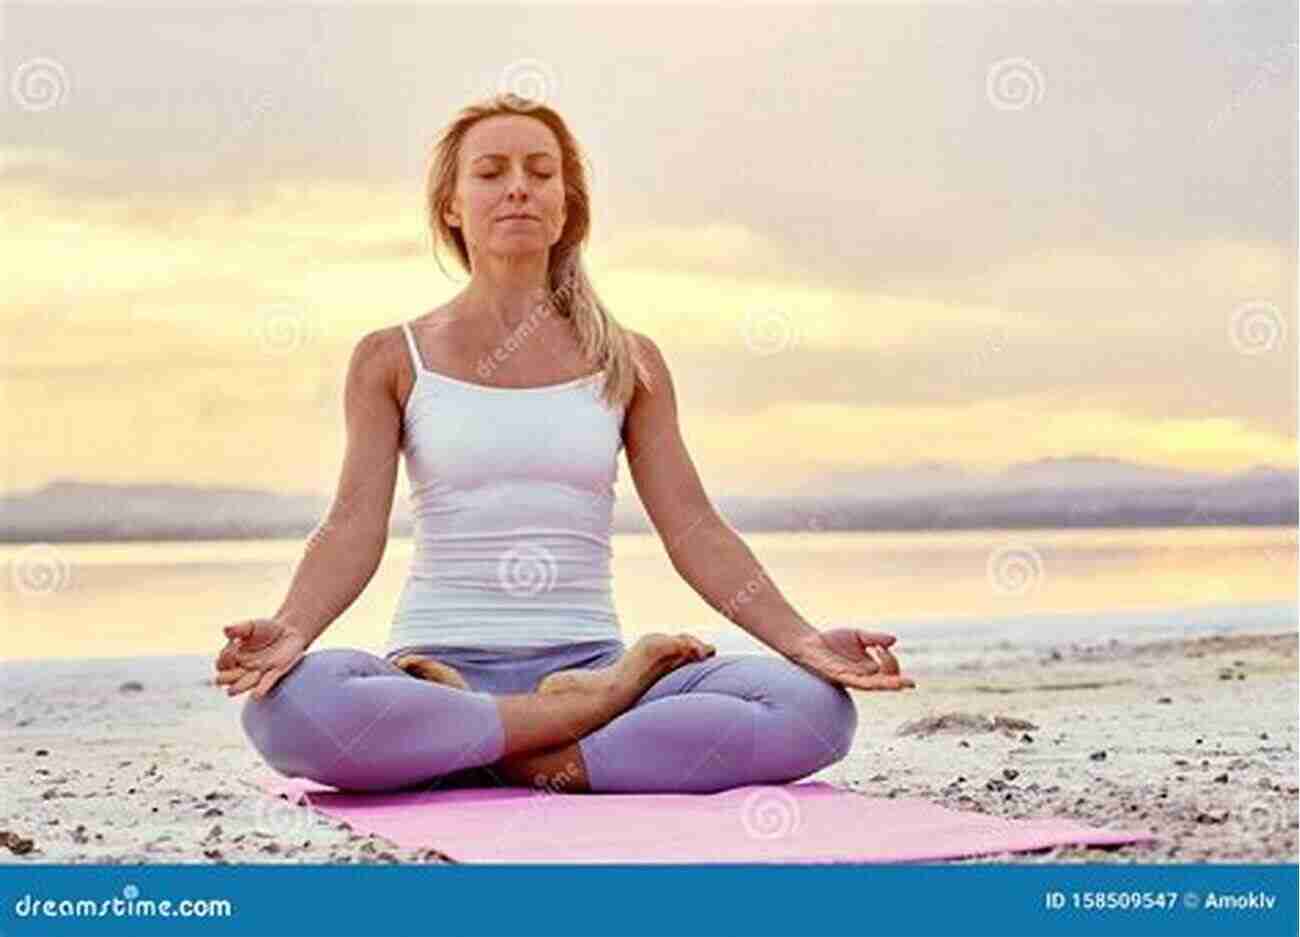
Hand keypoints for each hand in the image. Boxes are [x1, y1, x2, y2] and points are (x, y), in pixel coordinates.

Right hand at [214, 617, 309, 699]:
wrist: (289, 631)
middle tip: (225, 674)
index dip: (224, 659)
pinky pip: (266, 684)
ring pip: (244, 684)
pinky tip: (256, 695)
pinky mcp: (275, 673)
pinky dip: (261, 690)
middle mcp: (244, 668)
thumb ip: (239, 628)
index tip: (232, 647)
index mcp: (235, 657)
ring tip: (231, 691)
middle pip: (227, 679)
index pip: (221, 664)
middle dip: (225, 678)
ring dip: (239, 687)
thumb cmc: (266, 629)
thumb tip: (225, 630)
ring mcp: (259, 672)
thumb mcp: (251, 626)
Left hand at [786, 627, 916, 691]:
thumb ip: (874, 638)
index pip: (889, 671)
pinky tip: (877, 679)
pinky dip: (868, 681)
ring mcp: (851, 678)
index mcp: (869, 669)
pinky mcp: (839, 677)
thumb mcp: (858, 636)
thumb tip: (894, 640)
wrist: (808, 642)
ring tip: (904, 684)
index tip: (882, 646)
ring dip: (889, 685)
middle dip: (897, 680)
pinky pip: (856, 682)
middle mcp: (862, 677)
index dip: (891, 660)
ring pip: (874, 686)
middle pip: (885, 681)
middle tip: (901, 673)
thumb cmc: (833, 641)